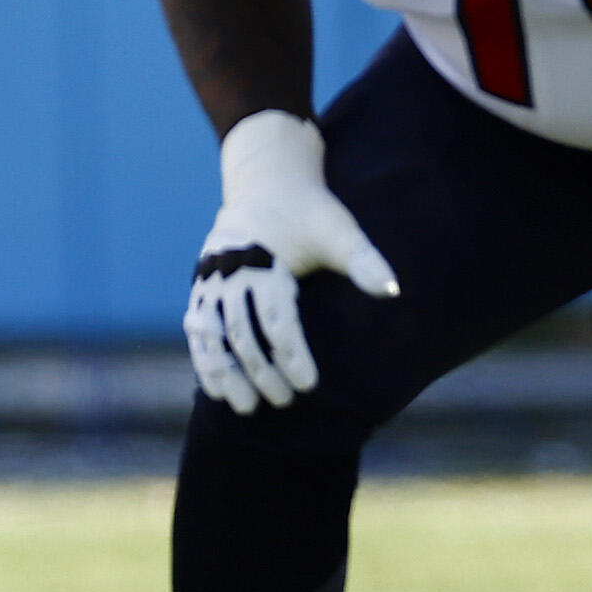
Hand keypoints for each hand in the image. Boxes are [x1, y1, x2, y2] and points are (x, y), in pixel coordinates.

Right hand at [184, 110, 399, 412]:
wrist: (267, 184)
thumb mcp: (339, 229)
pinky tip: (218, 389)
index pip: (276, 318)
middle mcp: (230, 273)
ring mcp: (210, 280)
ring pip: (211, 335)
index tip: (308, 384)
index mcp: (263, 261)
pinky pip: (198, 329)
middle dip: (261, 370)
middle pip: (241, 332)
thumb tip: (394, 290)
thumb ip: (363, 260)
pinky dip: (205, 359)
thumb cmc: (310, 211)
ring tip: (245, 407)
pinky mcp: (202, 286)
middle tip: (283, 402)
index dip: (292, 354)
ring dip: (225, 372)